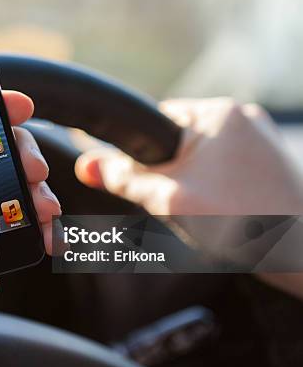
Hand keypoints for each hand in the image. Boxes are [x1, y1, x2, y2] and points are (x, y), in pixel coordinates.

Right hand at [75, 98, 302, 214]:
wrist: (301, 253)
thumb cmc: (243, 222)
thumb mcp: (170, 200)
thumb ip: (124, 178)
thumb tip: (84, 163)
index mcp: (218, 113)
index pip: (156, 122)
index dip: (142, 155)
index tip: (149, 183)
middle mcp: (242, 117)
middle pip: (176, 142)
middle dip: (168, 174)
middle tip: (180, 205)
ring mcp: (260, 139)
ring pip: (199, 158)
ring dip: (190, 183)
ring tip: (207, 212)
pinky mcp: (269, 161)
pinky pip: (222, 168)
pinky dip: (213, 189)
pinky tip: (223, 213)